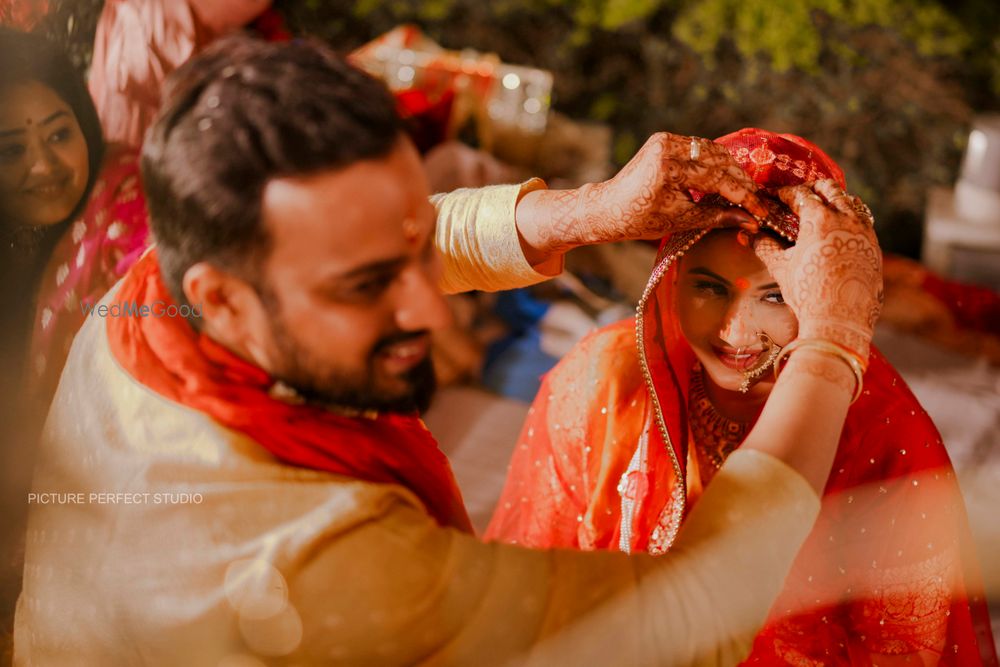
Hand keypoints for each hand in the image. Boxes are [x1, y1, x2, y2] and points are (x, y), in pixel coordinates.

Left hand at [515, 132, 767, 259]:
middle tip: (757, 199)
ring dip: (730, 169)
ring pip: (711, 151)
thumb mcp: (681, 221)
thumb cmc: (640, 220)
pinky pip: (698, 148)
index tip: (760, 208)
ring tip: (745, 190)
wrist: (607, 208)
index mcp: (669, 169)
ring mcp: (664, 140)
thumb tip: (750, 220)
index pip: (718, 178)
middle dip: (740, 181)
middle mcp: (667, 148)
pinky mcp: (663, 139)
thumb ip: (717, 217)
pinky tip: (725, 178)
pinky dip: (713, 162)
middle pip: (718, 160)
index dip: (743, 194)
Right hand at [754, 180, 882, 358]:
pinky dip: (848, 218)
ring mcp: (864, 232)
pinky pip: (862, 222)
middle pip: (830, 189)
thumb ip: (763, 246)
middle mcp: (845, 219)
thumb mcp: (781, 268)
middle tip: (799, 196)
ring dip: (834, 200)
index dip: (785, 193)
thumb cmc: (807, 293)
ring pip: (850, 203)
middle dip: (812, 189)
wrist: (840, 320)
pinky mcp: (874, 246)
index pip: (800, 195)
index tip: (776, 196)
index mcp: (819, 220)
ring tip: (821, 209)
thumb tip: (746, 235)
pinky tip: (838, 231)